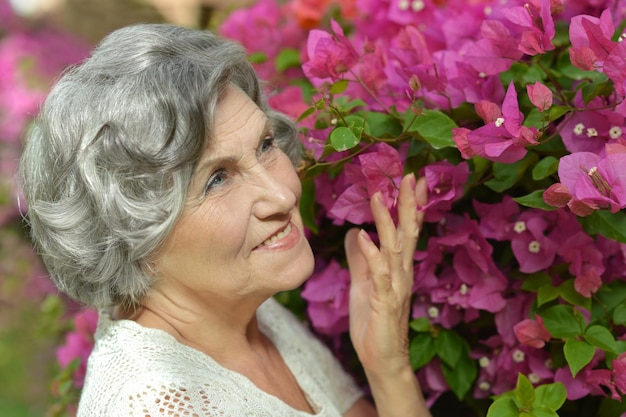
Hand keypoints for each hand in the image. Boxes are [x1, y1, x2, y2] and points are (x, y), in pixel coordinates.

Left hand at [345, 173, 426, 375]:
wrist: (382, 360)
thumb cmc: (374, 323)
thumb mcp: (363, 284)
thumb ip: (360, 259)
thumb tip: (354, 232)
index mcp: (398, 267)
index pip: (407, 230)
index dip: (411, 205)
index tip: (414, 180)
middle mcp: (402, 273)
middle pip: (408, 232)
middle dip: (408, 203)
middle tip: (410, 176)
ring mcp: (396, 287)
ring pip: (394, 248)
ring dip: (387, 221)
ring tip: (379, 195)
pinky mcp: (385, 302)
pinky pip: (378, 274)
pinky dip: (371, 254)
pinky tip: (363, 237)